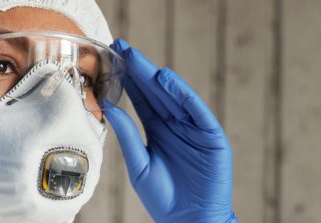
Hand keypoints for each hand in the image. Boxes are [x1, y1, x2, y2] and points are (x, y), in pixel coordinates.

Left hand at [103, 39, 236, 222]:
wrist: (188, 220)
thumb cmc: (163, 198)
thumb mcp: (139, 164)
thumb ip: (128, 136)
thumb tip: (109, 108)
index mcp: (158, 130)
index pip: (142, 100)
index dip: (129, 80)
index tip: (113, 60)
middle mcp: (176, 125)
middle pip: (156, 93)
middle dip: (140, 70)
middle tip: (122, 48)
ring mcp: (194, 129)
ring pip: (174, 97)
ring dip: (157, 78)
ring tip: (138, 60)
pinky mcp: (211, 137)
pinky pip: (196, 111)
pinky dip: (183, 95)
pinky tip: (166, 80)